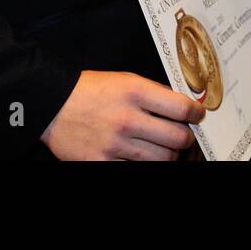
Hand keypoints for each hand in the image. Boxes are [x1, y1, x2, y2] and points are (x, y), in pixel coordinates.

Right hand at [40, 70, 203, 159]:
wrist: (52, 105)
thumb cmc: (91, 90)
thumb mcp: (126, 80)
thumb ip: (154, 93)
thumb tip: (182, 106)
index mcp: (136, 92)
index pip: (182, 108)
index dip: (196, 114)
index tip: (198, 115)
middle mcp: (128, 119)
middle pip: (177, 138)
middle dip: (186, 138)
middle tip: (183, 135)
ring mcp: (115, 144)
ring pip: (162, 159)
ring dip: (168, 154)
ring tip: (165, 148)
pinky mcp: (102, 162)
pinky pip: (136, 170)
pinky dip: (144, 164)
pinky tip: (142, 156)